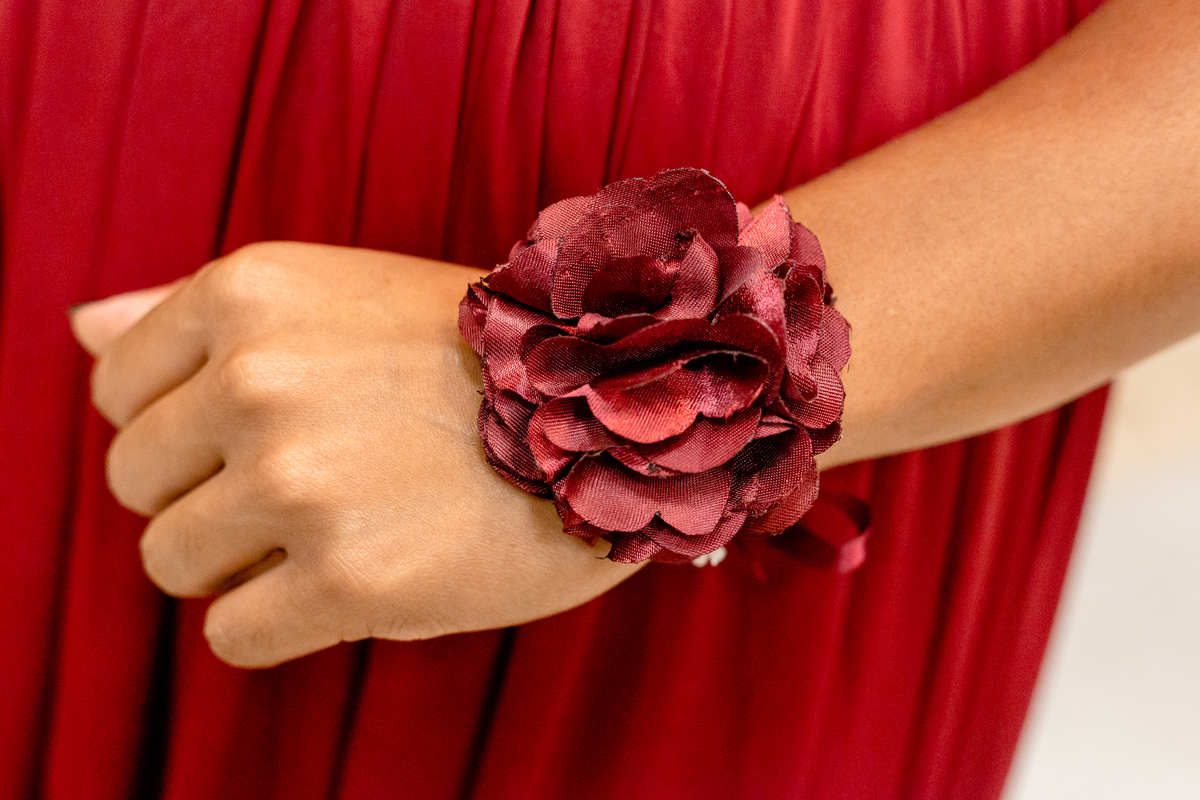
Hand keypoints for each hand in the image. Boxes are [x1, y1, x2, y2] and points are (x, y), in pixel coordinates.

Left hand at [71, 242, 642, 667]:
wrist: (614, 411)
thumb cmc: (476, 355)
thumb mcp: (333, 293)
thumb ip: (195, 315)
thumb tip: (80, 329)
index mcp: (248, 295)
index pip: (117, 388)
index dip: (185, 425)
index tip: (259, 433)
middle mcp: (258, 381)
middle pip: (138, 482)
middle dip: (209, 495)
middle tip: (311, 487)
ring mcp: (299, 484)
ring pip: (173, 561)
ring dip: (241, 562)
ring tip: (334, 533)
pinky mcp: (347, 580)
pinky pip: (232, 633)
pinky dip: (279, 621)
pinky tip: (353, 583)